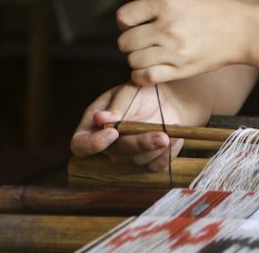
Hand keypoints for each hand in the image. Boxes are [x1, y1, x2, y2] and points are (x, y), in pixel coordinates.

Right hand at [69, 82, 200, 171]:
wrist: (164, 99)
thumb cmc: (140, 92)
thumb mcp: (128, 91)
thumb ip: (117, 106)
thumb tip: (100, 119)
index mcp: (92, 127)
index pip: (81, 145)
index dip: (93, 144)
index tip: (113, 132)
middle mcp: (107, 146)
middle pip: (117, 154)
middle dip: (140, 144)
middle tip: (162, 135)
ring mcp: (127, 157)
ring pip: (138, 161)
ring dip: (158, 148)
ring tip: (172, 130)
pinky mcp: (146, 162)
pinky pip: (154, 166)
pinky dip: (168, 154)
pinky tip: (177, 138)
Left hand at [117, 0, 250, 84]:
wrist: (242, 31)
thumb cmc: (214, 11)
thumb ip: (156, 7)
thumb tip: (130, 22)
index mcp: (167, 4)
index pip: (124, 17)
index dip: (126, 22)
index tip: (135, 25)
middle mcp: (168, 27)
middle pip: (125, 42)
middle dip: (130, 42)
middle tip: (143, 42)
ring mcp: (174, 51)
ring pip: (133, 61)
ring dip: (137, 59)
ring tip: (150, 55)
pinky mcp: (181, 70)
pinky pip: (146, 77)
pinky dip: (141, 75)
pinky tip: (150, 69)